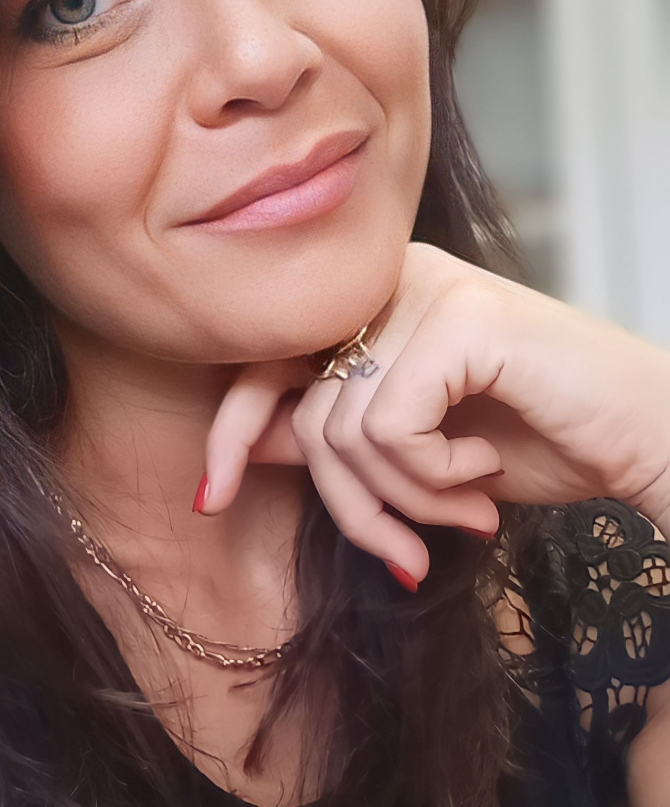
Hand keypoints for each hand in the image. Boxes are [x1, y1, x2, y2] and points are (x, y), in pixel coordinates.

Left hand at [197, 241, 669, 586]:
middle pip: (298, 401)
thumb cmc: (540, 438)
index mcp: (371, 300)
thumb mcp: (417, 450)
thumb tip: (247, 448)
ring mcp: (423, 289)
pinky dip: (432, 478)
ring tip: (466, 510)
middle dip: (343, 500)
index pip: (264, 359)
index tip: (211, 500)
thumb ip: (336, 436)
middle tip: (398, 557)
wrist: (647, 438)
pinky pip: (388, 425)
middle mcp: (388, 279)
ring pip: (342, 428)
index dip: (232, 432)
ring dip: (405, 500)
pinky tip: (483, 475)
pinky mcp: (458, 316)